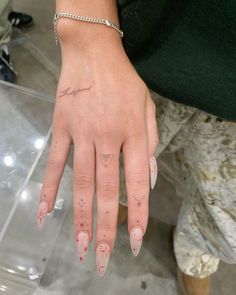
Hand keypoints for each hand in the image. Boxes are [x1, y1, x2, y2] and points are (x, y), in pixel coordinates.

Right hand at [36, 34, 157, 275]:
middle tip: (103, 258)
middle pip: (107, 190)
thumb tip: (151, 177)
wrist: (93, 54)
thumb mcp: (148, 107)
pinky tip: (45, 213)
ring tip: (81, 246)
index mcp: (133, 134)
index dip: (137, 213)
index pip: (137, 182)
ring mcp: (81, 135)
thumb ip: (150, 142)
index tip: (134, 241)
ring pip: (82, 183)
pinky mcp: (61, 130)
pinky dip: (50, 189)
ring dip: (81, 217)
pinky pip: (55, 164)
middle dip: (106, 227)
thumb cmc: (124, 81)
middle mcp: (107, 139)